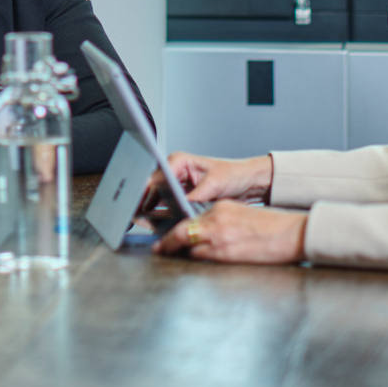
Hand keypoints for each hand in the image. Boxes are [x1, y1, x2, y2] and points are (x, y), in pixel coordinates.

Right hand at [139, 151, 272, 214]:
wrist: (248, 182)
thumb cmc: (234, 175)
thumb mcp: (215, 184)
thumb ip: (197, 195)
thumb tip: (184, 207)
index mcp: (179, 161)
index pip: (156, 177)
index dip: (146, 192)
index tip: (141, 205)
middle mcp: (175, 171)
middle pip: (153, 189)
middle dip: (146, 204)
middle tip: (139, 218)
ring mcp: (178, 185)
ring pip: (157, 199)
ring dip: (153, 211)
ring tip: (146, 224)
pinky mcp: (183, 197)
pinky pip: (168, 207)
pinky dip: (163, 215)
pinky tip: (159, 225)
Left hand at [152, 201, 307, 264]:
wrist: (292, 233)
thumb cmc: (271, 227)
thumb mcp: (240, 214)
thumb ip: (220, 219)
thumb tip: (205, 232)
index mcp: (220, 208)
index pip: (191, 218)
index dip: (176, 227)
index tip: (167, 234)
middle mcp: (215, 220)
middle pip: (182, 231)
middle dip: (167, 242)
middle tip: (159, 248)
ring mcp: (218, 237)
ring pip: (188, 247)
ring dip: (179, 254)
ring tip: (171, 257)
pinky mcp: (225, 253)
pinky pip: (201, 258)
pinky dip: (193, 261)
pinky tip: (190, 263)